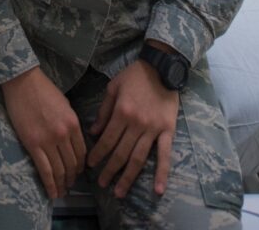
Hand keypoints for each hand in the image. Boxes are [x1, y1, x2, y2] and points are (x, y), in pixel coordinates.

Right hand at [2, 67, 85, 198]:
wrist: (22, 81)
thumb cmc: (43, 89)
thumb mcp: (65, 105)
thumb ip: (71, 124)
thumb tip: (72, 141)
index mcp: (73, 124)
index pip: (82, 153)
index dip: (81, 167)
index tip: (77, 173)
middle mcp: (64, 135)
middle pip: (72, 164)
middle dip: (72, 178)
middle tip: (70, 185)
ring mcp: (48, 141)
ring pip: (59, 170)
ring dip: (62, 184)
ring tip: (62, 192)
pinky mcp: (33, 144)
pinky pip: (44, 170)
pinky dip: (50, 184)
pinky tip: (52, 193)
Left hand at [87, 60, 178, 198]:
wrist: (161, 67)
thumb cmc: (134, 76)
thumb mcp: (113, 87)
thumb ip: (103, 111)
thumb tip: (93, 132)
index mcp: (121, 112)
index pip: (107, 139)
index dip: (98, 154)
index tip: (90, 165)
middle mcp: (136, 124)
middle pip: (121, 153)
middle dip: (109, 170)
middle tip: (101, 184)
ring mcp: (153, 129)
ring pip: (139, 158)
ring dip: (128, 177)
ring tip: (118, 192)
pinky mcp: (168, 131)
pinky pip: (165, 155)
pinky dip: (162, 173)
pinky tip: (158, 190)